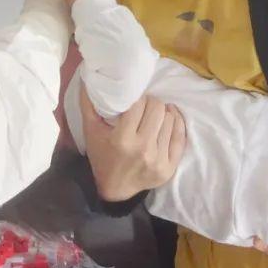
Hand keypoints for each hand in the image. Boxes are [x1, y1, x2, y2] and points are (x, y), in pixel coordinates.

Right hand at [82, 87, 186, 201]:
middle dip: (151, 102)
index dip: (137, 97)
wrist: (114, 189)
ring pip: (170, 119)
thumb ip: (88, 104)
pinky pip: (180, 136)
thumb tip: (87, 77)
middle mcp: (143, 149)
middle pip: (157, 109)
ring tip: (155, 113)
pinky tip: (170, 116)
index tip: (134, 99)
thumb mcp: (90, 131)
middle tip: (145, 105)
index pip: (138, 104)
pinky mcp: (169, 168)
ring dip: (162, 112)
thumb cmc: (101, 156)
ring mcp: (158, 160)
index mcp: (122, 139)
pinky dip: (177, 123)